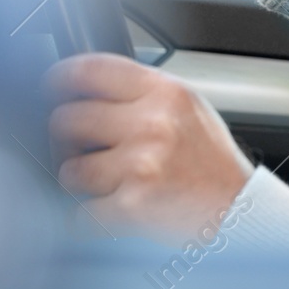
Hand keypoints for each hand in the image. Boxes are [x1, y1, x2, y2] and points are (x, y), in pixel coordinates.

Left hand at [46, 53, 251, 241]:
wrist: (238, 211)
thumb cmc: (210, 163)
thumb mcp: (187, 109)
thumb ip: (141, 94)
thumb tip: (83, 89)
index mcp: (165, 92)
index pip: (90, 70)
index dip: (59, 78)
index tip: (50, 88)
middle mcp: (153, 123)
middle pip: (66, 120)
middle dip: (65, 140)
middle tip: (82, 151)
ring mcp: (141, 165)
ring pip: (67, 170)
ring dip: (80, 182)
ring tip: (109, 184)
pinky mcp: (132, 206)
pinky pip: (79, 213)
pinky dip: (91, 218)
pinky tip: (116, 211)